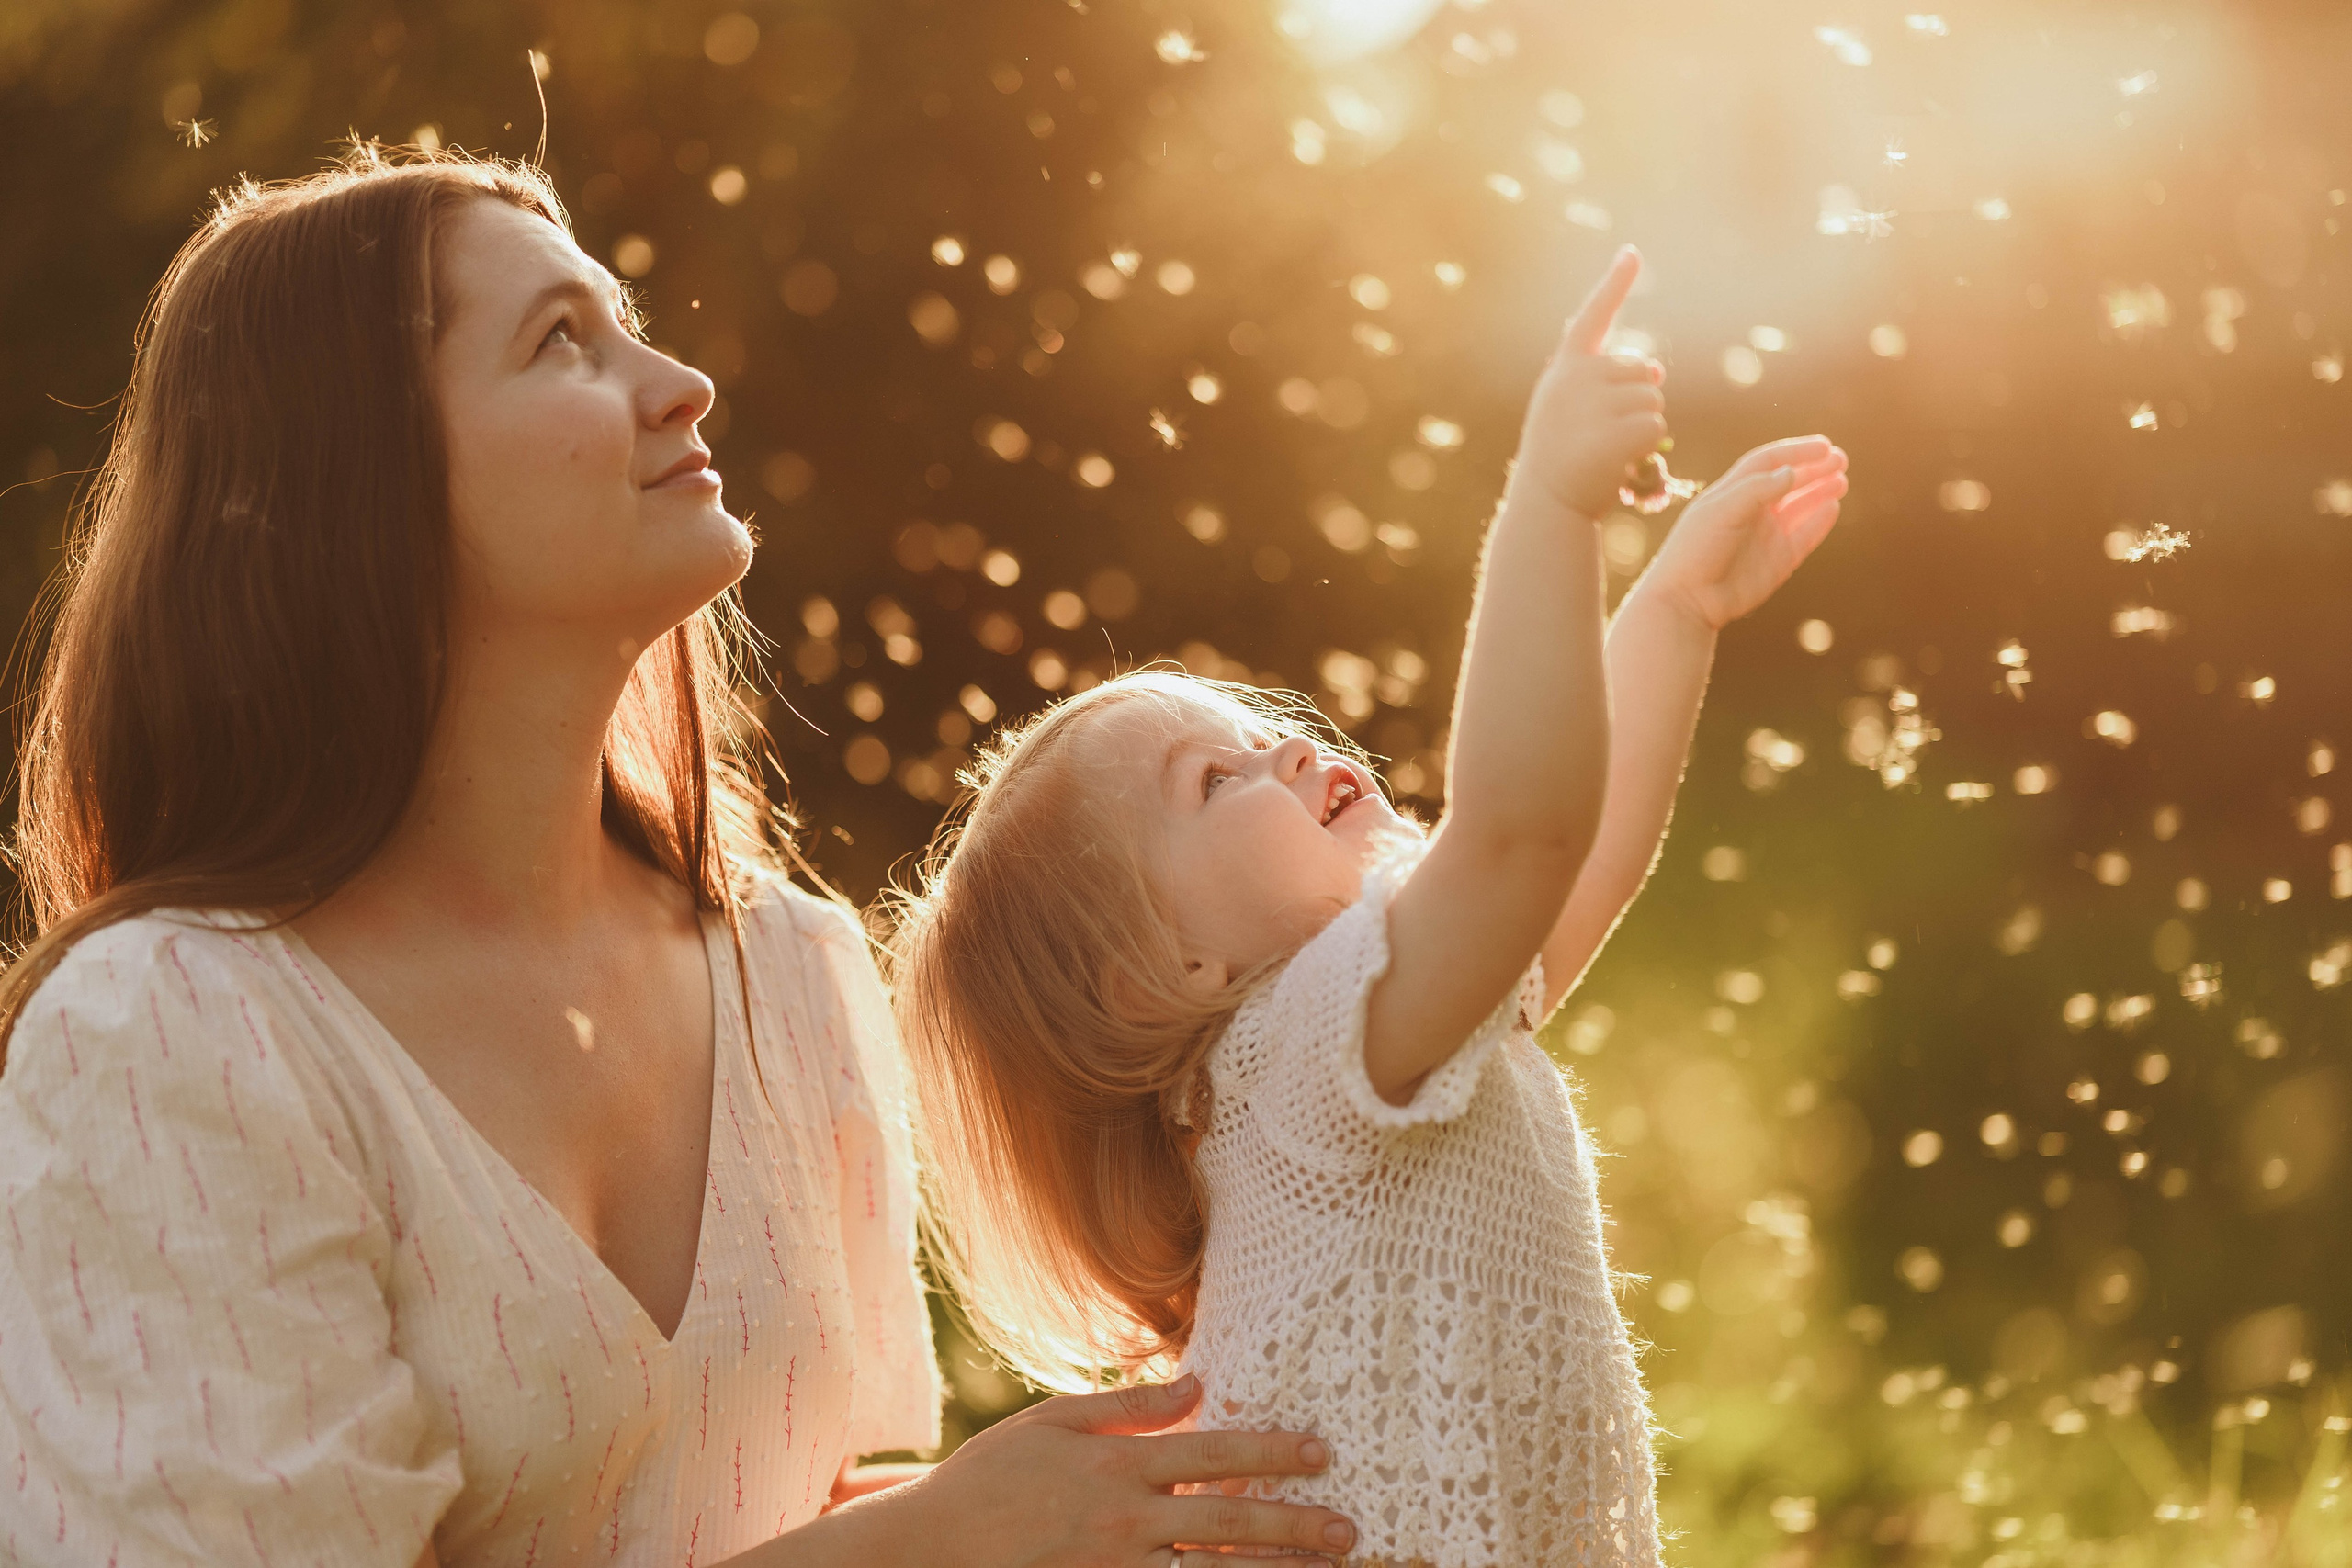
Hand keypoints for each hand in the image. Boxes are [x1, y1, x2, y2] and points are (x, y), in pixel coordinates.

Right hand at [865, 1376, 1352, 1566]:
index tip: (1321, 1453)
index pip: (1213, 1452)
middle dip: (1293, 1525)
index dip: (1272, 1451)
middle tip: (1347, 1529)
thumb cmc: (990, 1478)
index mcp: (1117, 1465)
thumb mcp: (1052, 1422)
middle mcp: (1126, 1520)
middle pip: (1227, 1521)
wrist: (930, 1550)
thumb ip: (1128, 1405)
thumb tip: (1197, 1383)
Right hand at [1507, 245, 1669, 517]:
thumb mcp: (1572, 414)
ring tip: (1610, 451)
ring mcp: (1594, 404)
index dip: (1614, 283)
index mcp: (1565, 370)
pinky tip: (1620, 462)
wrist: (1547, 506)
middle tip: (1607, 435)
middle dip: (1639, 399)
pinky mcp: (1614, 431)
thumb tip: (1658, 367)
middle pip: (1644, 369)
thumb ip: (1607, 385)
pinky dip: (1648, 448)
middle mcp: (1576, 378)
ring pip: (1654, 398)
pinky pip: (1655, 425)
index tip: (1631, 253)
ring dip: (1644, 425)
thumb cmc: (1562, 463)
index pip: (1593, 317)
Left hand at [1639, 436, 1848, 630]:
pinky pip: (1806, 535)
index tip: (1824, 446)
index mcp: (1733, 492)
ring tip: (1842, 480)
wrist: (1687, 599)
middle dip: (1815, 468)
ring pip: (1802, 506)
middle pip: (1790, 481)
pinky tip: (1833, 506)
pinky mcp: (1779, 560)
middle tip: (1841, 459)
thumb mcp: (1721, 512)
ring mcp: (1767, 535)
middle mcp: (1752, 511)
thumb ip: (1756, 490)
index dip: (1797, 451)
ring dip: (1822, 491)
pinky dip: (1820, 521)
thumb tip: (1792, 472)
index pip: (1769, 462)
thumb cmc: (1695, 550)